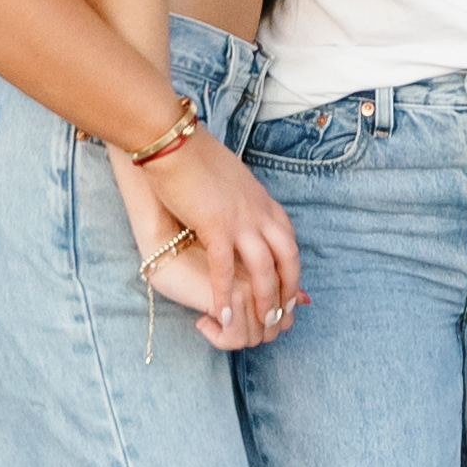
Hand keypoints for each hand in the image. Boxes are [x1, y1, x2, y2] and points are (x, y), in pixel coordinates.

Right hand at [114, 131, 300, 348]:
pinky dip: (225, 294)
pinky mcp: (216, 225)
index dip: (292, 271)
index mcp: (263, 201)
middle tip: (282, 317)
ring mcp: (240, 219)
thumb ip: (243, 199)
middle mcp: (259, 212)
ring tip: (261, 324)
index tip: (292, 292)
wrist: (174, 142)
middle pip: (287, 258)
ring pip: (263, 269)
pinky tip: (220, 314)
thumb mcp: (231, 179)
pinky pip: (225, 268)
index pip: (289, 241)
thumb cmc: (195, 157)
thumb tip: (242, 210)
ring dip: (264, 300)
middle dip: (288, 290)